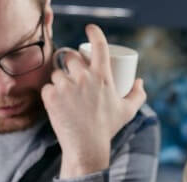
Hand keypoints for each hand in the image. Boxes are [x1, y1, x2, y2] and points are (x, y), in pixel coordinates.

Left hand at [42, 24, 146, 177]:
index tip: (90, 29)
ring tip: (65, 93)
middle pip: (71, 57)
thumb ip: (137, 95)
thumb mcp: (127, 111)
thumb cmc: (107, 129)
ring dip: (59, 80)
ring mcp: (66, 87)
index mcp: (103, 76)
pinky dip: (50, 94)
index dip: (94, 32)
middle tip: (72, 74)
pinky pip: (47, 88)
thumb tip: (139, 81)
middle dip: (70, 63)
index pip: (99, 46)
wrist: (86, 147)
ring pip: (57, 73)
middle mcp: (84, 78)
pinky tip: (56, 103)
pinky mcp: (51, 97)